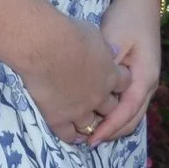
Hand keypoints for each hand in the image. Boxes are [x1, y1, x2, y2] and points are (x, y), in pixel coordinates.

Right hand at [17, 14, 131, 144]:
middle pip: (110, 108)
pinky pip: (68, 135)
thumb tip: (112, 52)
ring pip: (91, 125)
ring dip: (89, 122)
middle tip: (98, 99)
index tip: (114, 77)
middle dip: (107, 105)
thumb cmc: (68, 32)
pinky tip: (70, 132)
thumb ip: (104, 47)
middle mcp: (98, 96)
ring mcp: (79, 110)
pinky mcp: (59, 119)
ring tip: (84, 119)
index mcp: (109, 74)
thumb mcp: (94, 33)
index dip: (120, 80)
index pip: (124, 83)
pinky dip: (71, 135)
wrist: (44, 46)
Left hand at [89, 0, 161, 145]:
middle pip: (132, 118)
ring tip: (91, 130)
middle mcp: (148, 84)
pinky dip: (117, 111)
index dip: (109, 127)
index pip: (127, 112)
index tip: (90, 138)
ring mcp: (145, 80)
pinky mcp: (138, 75)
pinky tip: (100, 111)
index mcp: (145, 77)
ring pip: (132, 112)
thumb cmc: (127, 18)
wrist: (140, 0)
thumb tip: (95, 86)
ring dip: (115, 123)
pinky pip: (129, 101)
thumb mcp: (114, 39)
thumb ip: (107, 65)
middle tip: (87, 140)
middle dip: (112, 131)